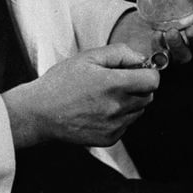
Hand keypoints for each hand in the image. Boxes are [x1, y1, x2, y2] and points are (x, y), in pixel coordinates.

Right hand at [3, 45, 158, 148]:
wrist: (39, 113)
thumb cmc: (61, 82)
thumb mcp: (88, 57)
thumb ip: (120, 54)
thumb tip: (141, 60)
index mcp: (114, 84)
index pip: (153, 81)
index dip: (147, 73)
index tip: (136, 71)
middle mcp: (117, 108)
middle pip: (148, 97)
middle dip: (138, 87)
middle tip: (117, 82)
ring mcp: (114, 126)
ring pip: (138, 112)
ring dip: (129, 103)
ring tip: (105, 97)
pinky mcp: (108, 139)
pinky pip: (125, 126)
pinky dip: (118, 118)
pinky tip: (99, 110)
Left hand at [110, 0, 192, 66]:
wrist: (141, 24)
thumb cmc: (165, 4)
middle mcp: (190, 37)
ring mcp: (176, 48)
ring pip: (185, 54)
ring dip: (180, 44)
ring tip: (171, 32)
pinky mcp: (161, 55)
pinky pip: (163, 55)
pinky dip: (160, 45)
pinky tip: (156, 35)